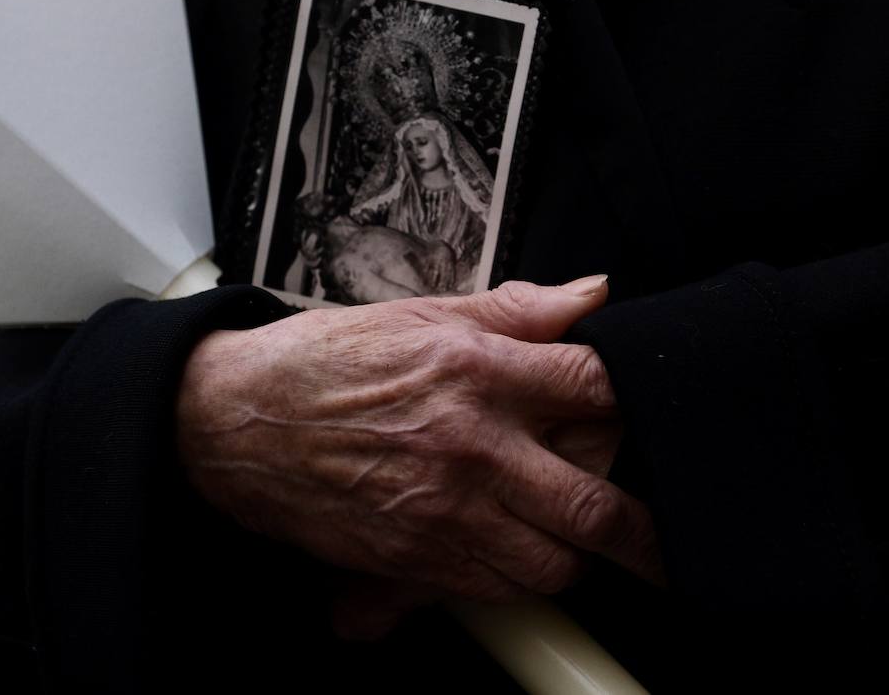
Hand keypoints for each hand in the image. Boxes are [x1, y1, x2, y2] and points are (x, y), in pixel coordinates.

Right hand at [177, 277, 659, 606]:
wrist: (235, 420)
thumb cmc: (322, 363)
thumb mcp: (423, 314)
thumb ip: (518, 310)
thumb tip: (590, 296)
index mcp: (476, 370)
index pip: (596, 388)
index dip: (634, 402)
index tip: (641, 415)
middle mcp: (469, 444)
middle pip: (593, 502)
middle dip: (640, 529)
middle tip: (653, 535)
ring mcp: (442, 509)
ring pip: (553, 563)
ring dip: (574, 556)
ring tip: (569, 536)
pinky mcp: (411, 559)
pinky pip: (495, 591)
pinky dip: (517, 581)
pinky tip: (510, 552)